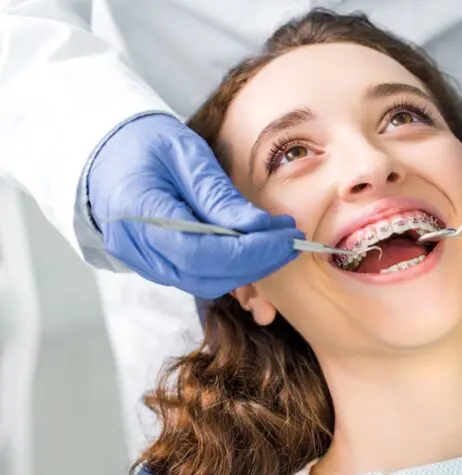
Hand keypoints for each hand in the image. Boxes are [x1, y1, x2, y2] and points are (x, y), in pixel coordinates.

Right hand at [87, 114, 302, 298]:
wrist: (106, 153)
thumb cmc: (145, 143)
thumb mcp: (185, 154)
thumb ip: (219, 196)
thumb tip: (261, 228)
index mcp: (136, 211)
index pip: (199, 251)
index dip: (250, 251)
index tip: (286, 236)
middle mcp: (135, 247)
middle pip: (205, 274)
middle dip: (258, 262)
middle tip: (292, 239)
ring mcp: (143, 262)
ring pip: (205, 282)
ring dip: (250, 268)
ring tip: (280, 241)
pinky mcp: (156, 266)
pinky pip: (199, 276)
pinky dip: (233, 268)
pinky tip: (257, 247)